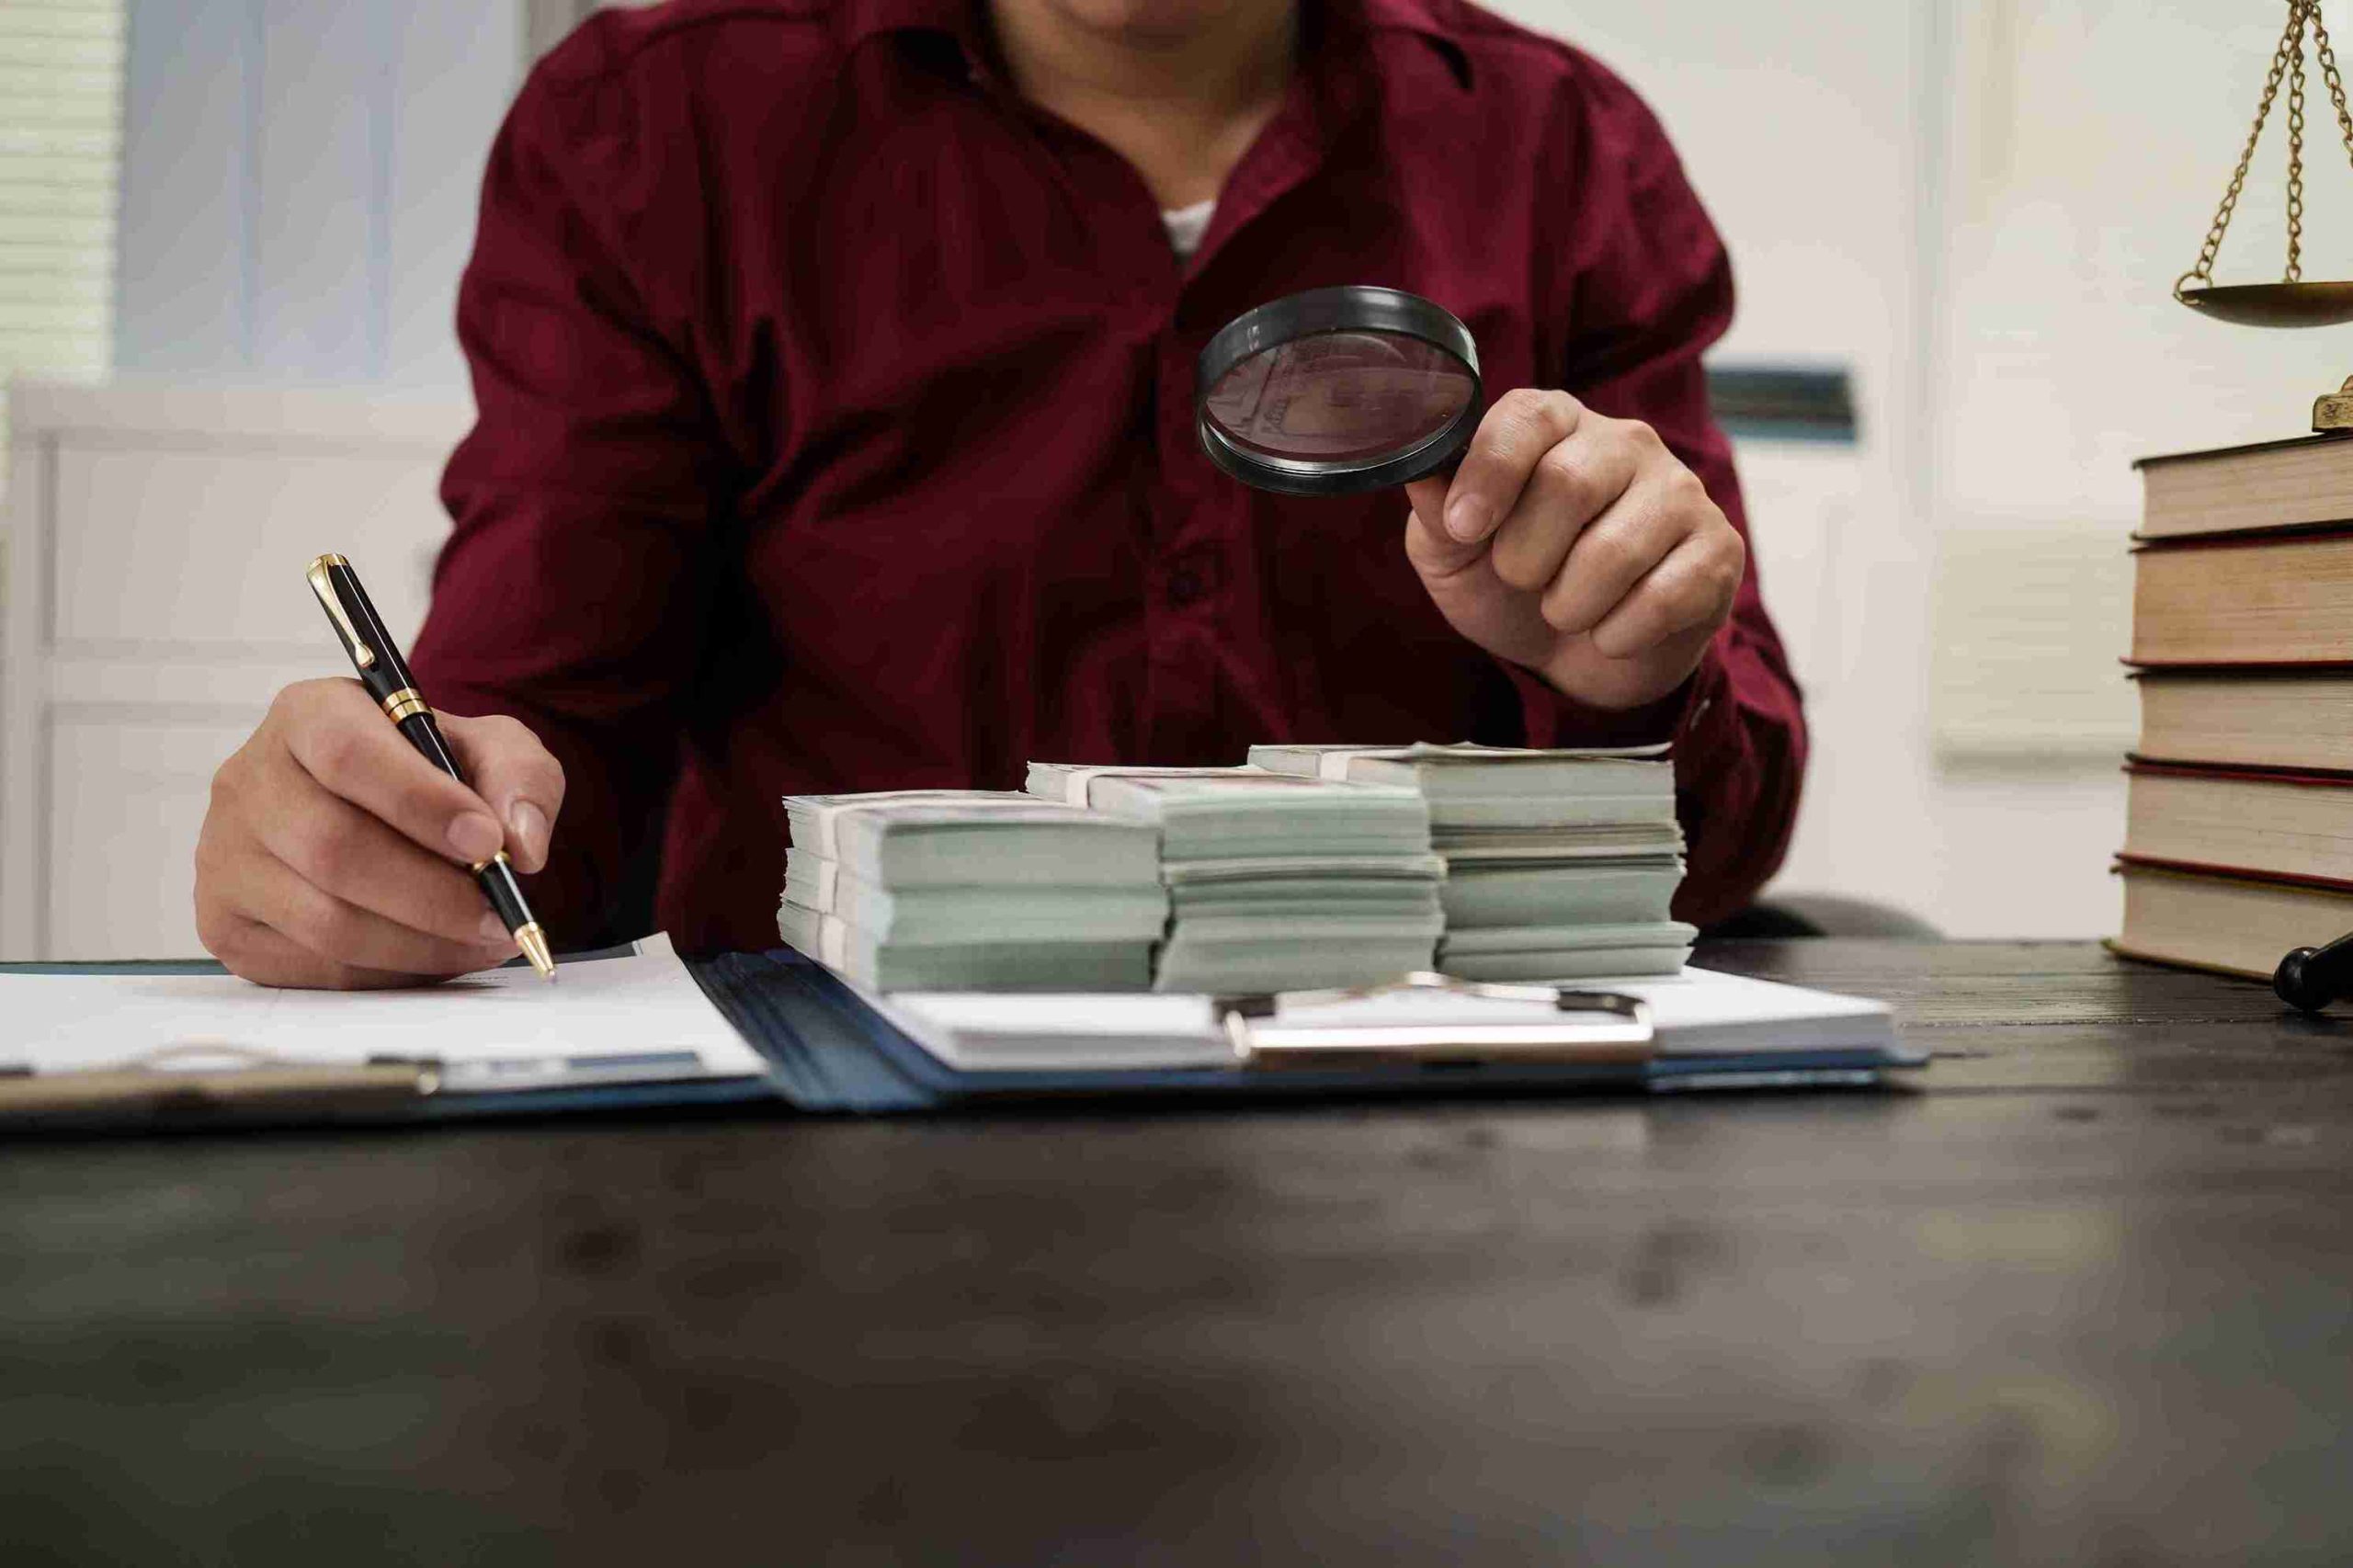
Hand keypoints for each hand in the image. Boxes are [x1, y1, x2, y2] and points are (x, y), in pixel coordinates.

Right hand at [195, 679, 564, 987]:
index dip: (421, 803)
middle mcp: (248, 781)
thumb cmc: (430, 775)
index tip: (488, 842)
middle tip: (498, 915)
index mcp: (307, 716)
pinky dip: (387, 973)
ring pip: (325, 922)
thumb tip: (520, 844)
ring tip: (481, 940)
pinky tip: (431, 954)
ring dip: (420, 944)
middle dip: (432, 894)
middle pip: (334, 850)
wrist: (379, 815)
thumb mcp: (490, 749)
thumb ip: (520, 777)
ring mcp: (225, 856)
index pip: (348, 754)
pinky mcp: (226, 924)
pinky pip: (312, 968)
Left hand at [1404, 388, 1743, 711]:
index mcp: (1556, 425)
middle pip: (1569, 483)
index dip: (1490, 472)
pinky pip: (1664, 597)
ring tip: (1566, 609)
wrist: (1571, 659)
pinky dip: (1617, 634)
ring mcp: (1681, 493)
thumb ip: (1437, 509)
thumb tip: (1421, 466)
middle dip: (1525, 557)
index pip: (1527, 416)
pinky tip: (1612, 631)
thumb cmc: (1509, 588)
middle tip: (1522, 582)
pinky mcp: (1718, 550)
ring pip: (1616, 550)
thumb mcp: (1454, 553)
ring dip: (1569, 605)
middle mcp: (1625, 443)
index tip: (1464, 528)